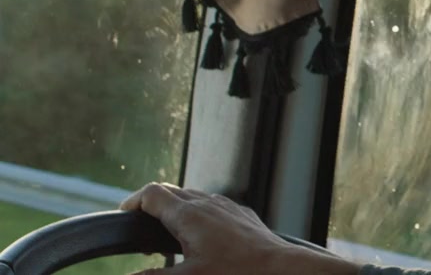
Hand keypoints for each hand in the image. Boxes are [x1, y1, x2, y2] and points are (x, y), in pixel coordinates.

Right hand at [120, 183, 359, 274]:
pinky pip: (212, 204)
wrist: (280, 267)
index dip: (133, 202)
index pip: (152, 194)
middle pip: (170, 191)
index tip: (123, 216)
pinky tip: (199, 234)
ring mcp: (225, 205)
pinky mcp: (240, 213)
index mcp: (188, 215)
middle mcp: (206, 203)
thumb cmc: (236, 272)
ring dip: (174, 209)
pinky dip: (196, 213)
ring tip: (165, 233)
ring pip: (192, 196)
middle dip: (151, 205)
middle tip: (140, 227)